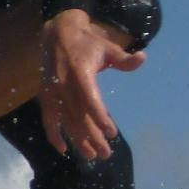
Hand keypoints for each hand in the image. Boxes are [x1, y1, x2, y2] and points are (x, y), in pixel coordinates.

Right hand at [40, 9, 145, 159]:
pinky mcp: (45, 96)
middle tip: (106, 153)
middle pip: (79, 116)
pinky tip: (63, 149)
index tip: (112, 133)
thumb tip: (142, 59)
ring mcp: (52, 92)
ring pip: (66, 121)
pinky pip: (48, 119)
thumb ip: (124, 59)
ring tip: (91, 155)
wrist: (57, 33)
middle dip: (93, 137)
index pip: (90, 99)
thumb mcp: (107, 48)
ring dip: (78, 140)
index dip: (100, 117)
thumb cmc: (87, 42)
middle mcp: (64, 84)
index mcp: (81, 72)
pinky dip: (53, 135)